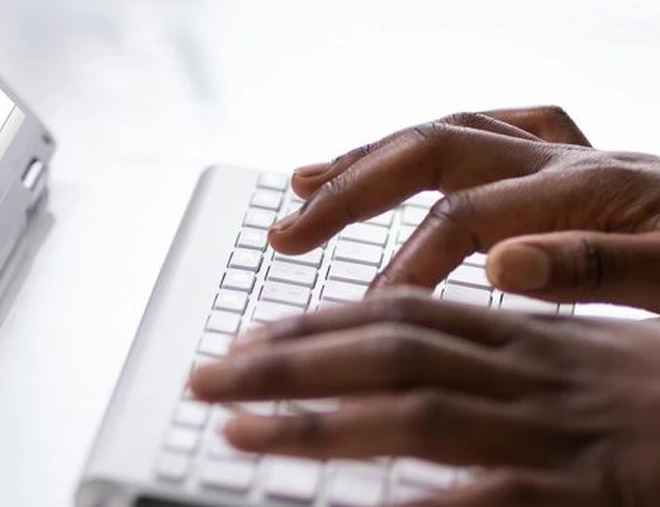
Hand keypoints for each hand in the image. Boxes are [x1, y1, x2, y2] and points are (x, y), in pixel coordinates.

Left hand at [190, 291, 659, 505]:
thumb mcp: (592, 362)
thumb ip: (506, 358)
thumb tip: (418, 351)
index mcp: (531, 337)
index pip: (400, 314)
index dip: (315, 323)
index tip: (247, 335)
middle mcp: (535, 374)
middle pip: (389, 350)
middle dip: (287, 360)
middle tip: (205, 375)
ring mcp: (563, 435)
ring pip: (422, 413)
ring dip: (322, 420)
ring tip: (239, 426)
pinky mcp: (598, 492)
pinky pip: (497, 502)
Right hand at [268, 107, 659, 309]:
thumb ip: (594, 268)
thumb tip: (498, 263)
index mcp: (591, 187)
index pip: (466, 217)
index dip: (408, 263)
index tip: (369, 315)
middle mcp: (572, 157)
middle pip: (432, 149)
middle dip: (350, 188)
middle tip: (287, 233)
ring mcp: (574, 155)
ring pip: (450, 132)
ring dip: (372, 156)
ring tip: (304, 179)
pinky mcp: (581, 167)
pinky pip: (492, 132)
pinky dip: (433, 141)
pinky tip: (401, 154)